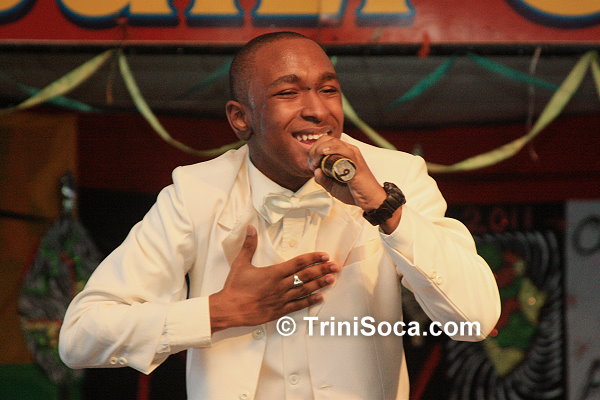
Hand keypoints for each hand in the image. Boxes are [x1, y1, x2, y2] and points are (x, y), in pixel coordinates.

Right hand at [209, 225, 339, 332]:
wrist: (229, 309)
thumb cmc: (235, 287)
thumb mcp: (241, 263)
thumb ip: (249, 245)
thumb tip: (250, 228)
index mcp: (273, 273)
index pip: (298, 263)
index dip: (313, 258)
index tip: (324, 255)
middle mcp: (280, 286)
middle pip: (306, 276)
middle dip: (322, 270)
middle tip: (335, 266)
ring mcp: (281, 299)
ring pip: (305, 290)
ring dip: (320, 284)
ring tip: (332, 279)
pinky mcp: (279, 311)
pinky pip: (298, 306)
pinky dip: (310, 301)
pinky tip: (320, 298)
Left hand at [307, 136, 401, 233]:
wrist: (370, 200)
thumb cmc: (354, 192)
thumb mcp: (332, 187)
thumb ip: (323, 179)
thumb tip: (315, 171)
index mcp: (343, 153)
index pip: (325, 142)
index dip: (314, 151)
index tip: (312, 165)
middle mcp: (348, 150)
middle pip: (326, 140)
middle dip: (314, 150)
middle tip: (313, 164)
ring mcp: (352, 154)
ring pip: (332, 142)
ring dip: (319, 151)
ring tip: (317, 163)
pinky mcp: (356, 160)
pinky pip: (343, 150)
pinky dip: (332, 149)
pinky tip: (324, 153)